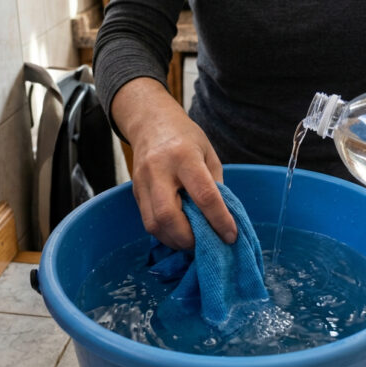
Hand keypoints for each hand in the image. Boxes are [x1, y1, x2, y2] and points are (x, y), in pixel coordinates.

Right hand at [111, 77, 236, 249]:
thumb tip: (221, 221)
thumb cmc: (186, 138)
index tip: (230, 236)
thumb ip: (215, 186)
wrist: (150, 122)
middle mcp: (159, 170)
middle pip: (169, 215)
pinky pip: (148, 222)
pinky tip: (179, 234)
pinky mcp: (135, 192)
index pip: (203, 195)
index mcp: (184, 157)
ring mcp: (142, 182)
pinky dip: (165, 234)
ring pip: (154, 224)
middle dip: (189, 238)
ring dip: (175, 240)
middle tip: (206, 244)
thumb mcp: (208, 154)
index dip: (219, 220)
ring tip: (193, 242)